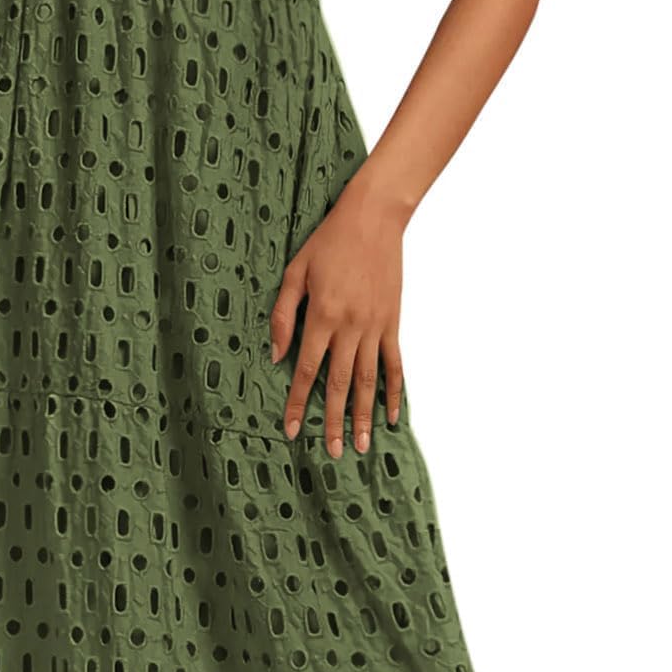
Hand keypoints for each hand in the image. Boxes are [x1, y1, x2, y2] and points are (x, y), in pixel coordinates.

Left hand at [269, 172, 409, 455]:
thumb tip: (276, 356)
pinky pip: (394, 363)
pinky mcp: (393, 322)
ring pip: (368, 380)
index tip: (293, 430)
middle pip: (339, 384)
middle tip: (334, 453)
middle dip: (334, 422)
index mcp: (321, 316)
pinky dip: (395, 391)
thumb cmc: (328, 242)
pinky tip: (393, 415)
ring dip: (365, 415)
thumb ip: (282, 316)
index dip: (299, 403)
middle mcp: (349, 327)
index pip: (306, 370)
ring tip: (363, 446)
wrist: (373, 218)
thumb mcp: (294, 273)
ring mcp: (374, 327)